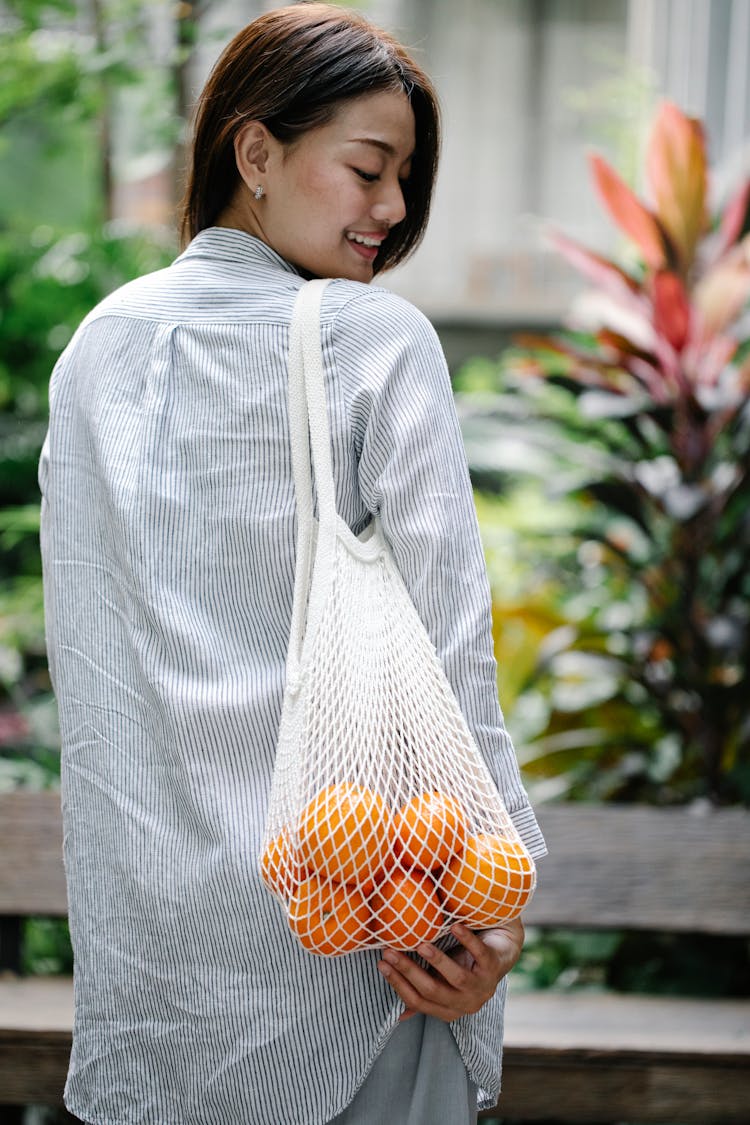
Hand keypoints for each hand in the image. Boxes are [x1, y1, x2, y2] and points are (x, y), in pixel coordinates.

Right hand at [377, 918, 524, 1022]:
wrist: (500, 951)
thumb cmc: (465, 966)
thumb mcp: (442, 983)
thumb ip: (424, 994)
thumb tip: (400, 1015)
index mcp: (448, 1010)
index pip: (417, 1001)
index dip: (398, 983)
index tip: (381, 964)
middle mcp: (465, 1003)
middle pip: (431, 990)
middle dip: (408, 970)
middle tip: (390, 951)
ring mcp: (482, 987)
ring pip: (456, 978)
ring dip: (437, 960)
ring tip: (421, 944)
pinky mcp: (495, 967)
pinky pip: (480, 955)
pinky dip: (467, 941)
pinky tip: (454, 927)